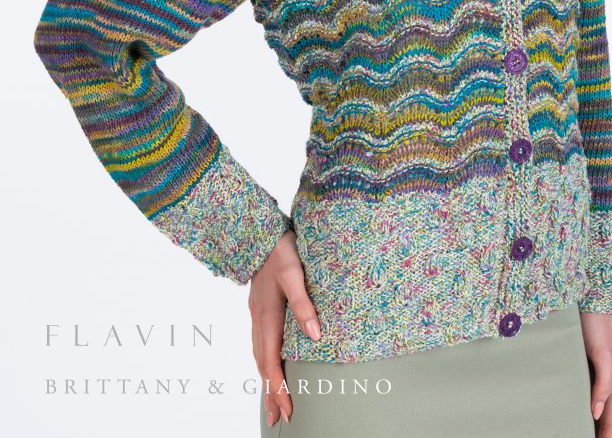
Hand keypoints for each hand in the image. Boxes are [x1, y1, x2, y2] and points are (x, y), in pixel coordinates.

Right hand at [249, 228, 321, 427]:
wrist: (260, 232)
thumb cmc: (280, 251)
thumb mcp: (295, 274)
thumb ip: (303, 304)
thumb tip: (315, 335)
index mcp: (267, 316)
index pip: (271, 362)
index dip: (279, 387)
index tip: (288, 409)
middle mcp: (258, 320)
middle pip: (262, 364)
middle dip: (271, 392)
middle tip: (278, 418)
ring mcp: (257, 314)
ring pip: (259, 354)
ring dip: (266, 379)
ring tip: (273, 399)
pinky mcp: (259, 307)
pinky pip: (260, 342)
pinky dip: (264, 360)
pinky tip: (270, 362)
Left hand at [578, 311, 611, 436]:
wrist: (589, 306)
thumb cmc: (598, 329)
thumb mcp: (603, 357)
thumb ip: (603, 385)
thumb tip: (597, 413)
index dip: (606, 437)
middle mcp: (608, 383)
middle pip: (605, 418)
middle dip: (598, 433)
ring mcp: (598, 376)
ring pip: (595, 408)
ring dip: (590, 422)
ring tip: (575, 431)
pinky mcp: (586, 367)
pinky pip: (586, 393)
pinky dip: (581, 406)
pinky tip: (569, 408)